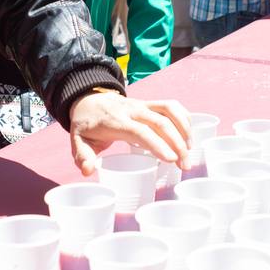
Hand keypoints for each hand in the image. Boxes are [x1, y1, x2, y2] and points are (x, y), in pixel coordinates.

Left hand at [68, 92, 191, 176]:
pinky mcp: (149, 103)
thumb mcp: (78, 140)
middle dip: (177, 143)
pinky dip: (183, 117)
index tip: (171, 160)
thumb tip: (87, 171)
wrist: (87, 98)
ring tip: (190, 151)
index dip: (157, 144)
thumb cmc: (87, 124)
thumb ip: (82, 156)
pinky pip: (171, 105)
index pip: (140, 131)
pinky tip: (188, 134)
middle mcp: (133, 110)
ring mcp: (143, 104)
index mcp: (116, 121)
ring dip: (184, 129)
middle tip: (185, 165)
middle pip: (160, 122)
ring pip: (169, 110)